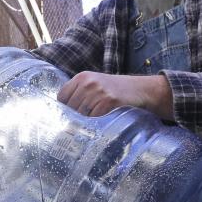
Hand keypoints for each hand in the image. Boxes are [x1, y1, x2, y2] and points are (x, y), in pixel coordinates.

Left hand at [57, 71, 173, 119]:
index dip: (65, 108)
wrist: (140, 89)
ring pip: (81, 114)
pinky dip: (96, 123)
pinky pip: (94, 118)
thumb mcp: (95, 84)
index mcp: (82, 77)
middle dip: (75, 117)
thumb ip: (79, 93)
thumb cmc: (115, 90)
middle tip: (83, 123)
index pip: (61, 97)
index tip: (71, 115)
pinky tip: (102, 122)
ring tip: (94, 123)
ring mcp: (98, 91)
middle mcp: (88, 82)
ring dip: (86, 122)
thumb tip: (61, 113)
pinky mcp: (108, 101)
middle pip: (70, 107)